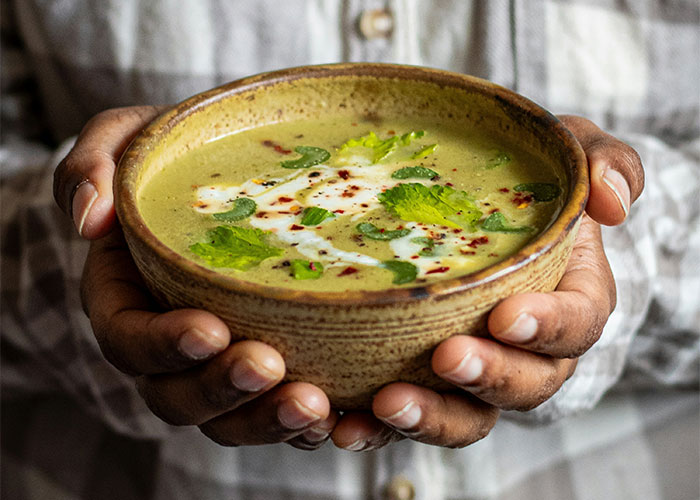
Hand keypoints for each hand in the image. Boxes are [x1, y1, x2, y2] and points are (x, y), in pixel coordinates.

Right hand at [55, 107, 337, 448]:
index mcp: (125, 298)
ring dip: (267, 421)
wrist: (233, 171)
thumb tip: (89, 220)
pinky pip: (278, 414)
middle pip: (177, 395)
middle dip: (221, 390)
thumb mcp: (130, 138)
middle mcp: (169, 345)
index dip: (162, 344)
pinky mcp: (268, 371)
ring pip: (230, 420)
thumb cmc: (178, 155)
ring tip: (314, 405)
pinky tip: (342, 414)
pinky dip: (306, 426)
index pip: (127, 339)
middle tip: (268, 365)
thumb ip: (93, 165)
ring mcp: (218, 364)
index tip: (210, 328)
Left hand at [330, 115, 643, 449]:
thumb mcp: (567, 153)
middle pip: (526, 385)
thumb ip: (601, 161)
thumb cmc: (525, 182)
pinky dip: (379, 429)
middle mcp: (531, 350)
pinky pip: (411, 415)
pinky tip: (344, 424)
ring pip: (469, 415)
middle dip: (489, 376)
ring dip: (432, 417)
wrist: (475, 206)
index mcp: (571, 299)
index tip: (507, 316)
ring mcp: (479, 371)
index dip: (548, 327)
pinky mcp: (429, 382)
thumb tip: (613, 202)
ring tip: (387, 403)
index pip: (577, 323)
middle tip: (446, 356)